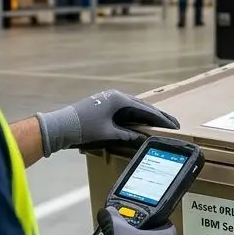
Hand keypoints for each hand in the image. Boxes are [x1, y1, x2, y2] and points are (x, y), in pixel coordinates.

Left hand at [36, 90, 179, 157]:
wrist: (59, 126)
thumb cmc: (83, 128)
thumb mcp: (108, 133)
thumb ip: (128, 134)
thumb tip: (143, 138)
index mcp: (119, 99)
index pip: (146, 109)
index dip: (161, 118)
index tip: (174, 125)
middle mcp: (116, 96)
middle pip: (142, 106)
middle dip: (157, 116)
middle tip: (173, 124)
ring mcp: (109, 99)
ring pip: (134, 107)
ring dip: (147, 116)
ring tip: (161, 124)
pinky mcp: (104, 104)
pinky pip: (125, 109)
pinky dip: (136, 116)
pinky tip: (142, 122)